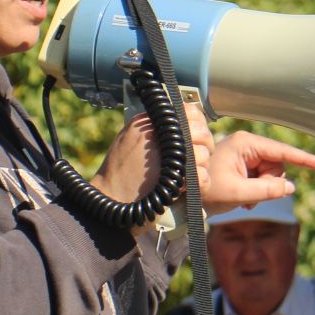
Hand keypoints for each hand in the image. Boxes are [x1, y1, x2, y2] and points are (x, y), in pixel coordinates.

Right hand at [92, 102, 214, 208]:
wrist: (109, 203)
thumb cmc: (118, 175)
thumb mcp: (128, 140)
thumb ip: (153, 129)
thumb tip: (186, 121)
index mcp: (147, 122)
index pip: (188, 111)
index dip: (198, 124)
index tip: (197, 137)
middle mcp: (157, 133)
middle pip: (200, 131)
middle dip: (205, 146)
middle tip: (199, 159)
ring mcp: (165, 154)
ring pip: (203, 154)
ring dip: (201, 167)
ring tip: (188, 176)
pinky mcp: (173, 178)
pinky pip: (202, 176)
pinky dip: (200, 183)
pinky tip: (188, 187)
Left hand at [199, 131, 314, 213]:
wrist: (183, 195)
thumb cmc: (205, 190)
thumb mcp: (238, 193)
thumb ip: (267, 191)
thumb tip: (290, 188)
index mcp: (245, 144)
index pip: (283, 152)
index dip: (306, 160)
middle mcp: (247, 145)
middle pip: (278, 165)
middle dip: (271, 183)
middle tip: (252, 197)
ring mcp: (245, 154)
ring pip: (272, 174)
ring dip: (263, 190)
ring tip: (244, 199)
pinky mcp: (243, 164)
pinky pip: (262, 178)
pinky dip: (257, 191)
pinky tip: (243, 198)